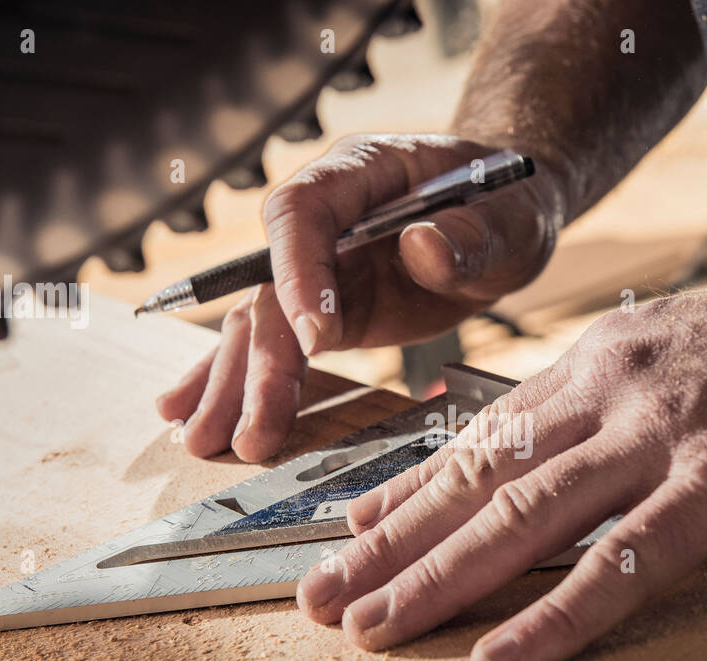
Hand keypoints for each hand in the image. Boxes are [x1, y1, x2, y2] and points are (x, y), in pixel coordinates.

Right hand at [156, 133, 561, 461]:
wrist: (505, 214)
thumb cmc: (509, 203)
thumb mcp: (512, 217)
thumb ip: (473, 235)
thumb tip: (421, 246)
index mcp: (361, 173)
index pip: (303, 213)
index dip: (298, 273)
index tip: (317, 340)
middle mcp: (324, 218)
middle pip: (269, 282)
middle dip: (257, 360)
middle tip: (246, 428)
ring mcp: (318, 267)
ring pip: (260, 322)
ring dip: (233, 383)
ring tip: (205, 441)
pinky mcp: (328, 309)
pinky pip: (277, 343)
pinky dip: (240, 379)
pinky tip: (194, 413)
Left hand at [295, 232, 706, 660]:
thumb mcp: (690, 351)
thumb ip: (626, 399)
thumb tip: (581, 450)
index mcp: (603, 362)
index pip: (484, 435)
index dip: (411, 487)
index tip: (356, 526)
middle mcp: (609, 393)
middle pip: (475, 479)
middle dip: (388, 542)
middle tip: (323, 593)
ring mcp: (658, 436)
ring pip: (519, 519)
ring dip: (434, 578)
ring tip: (370, 627)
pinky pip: (617, 565)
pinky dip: (552, 618)